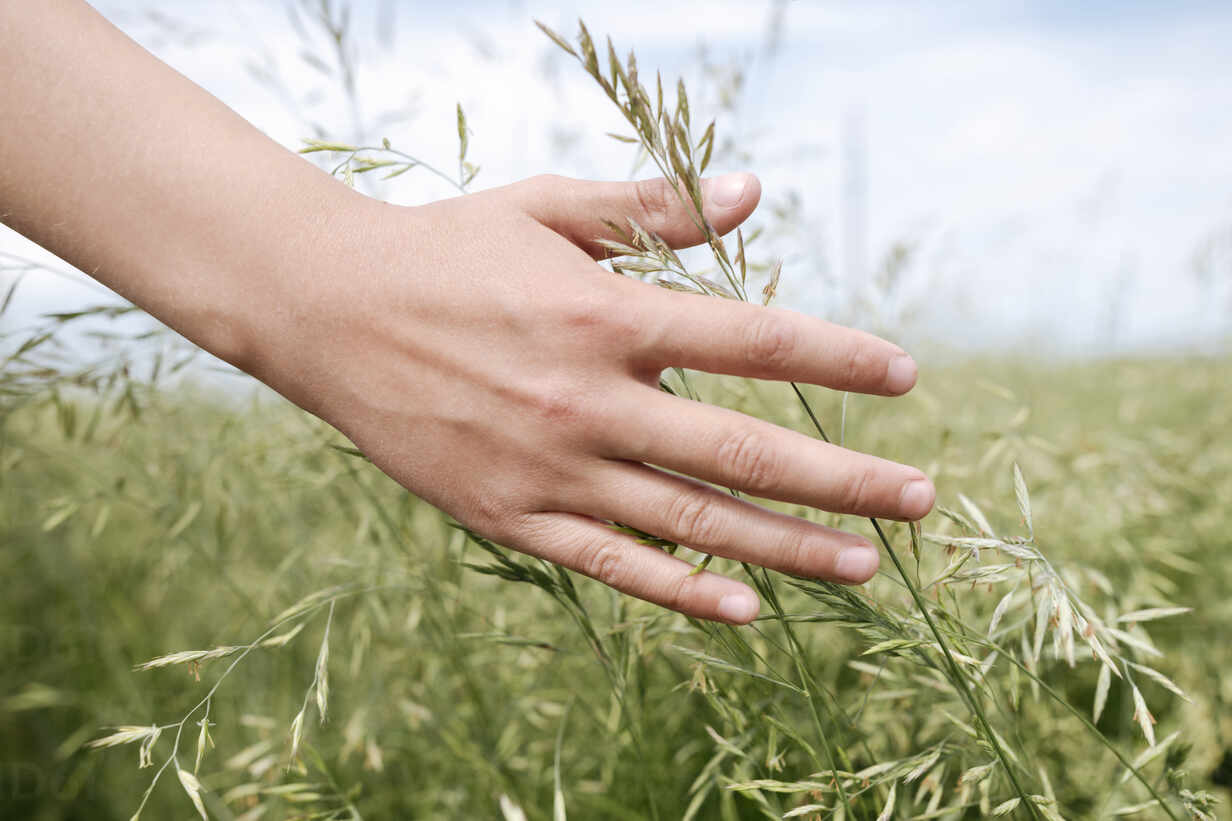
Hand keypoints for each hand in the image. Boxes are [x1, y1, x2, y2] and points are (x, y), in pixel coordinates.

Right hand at [252, 172, 934, 623]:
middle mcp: (588, 399)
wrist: (327, 310)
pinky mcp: (511, 515)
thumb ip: (652, 210)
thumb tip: (753, 194)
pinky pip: (612, 562)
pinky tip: (745, 608)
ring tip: (866, 566)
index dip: (836, 358)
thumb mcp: (548, 210)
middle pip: (742, 449)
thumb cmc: (448, 250)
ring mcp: (550, 467)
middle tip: (922, 500)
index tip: (903, 376)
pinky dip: (681, 589)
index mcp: (605, 315)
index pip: (751, 341)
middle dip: (843, 480)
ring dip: (787, 547)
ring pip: (692, 519)